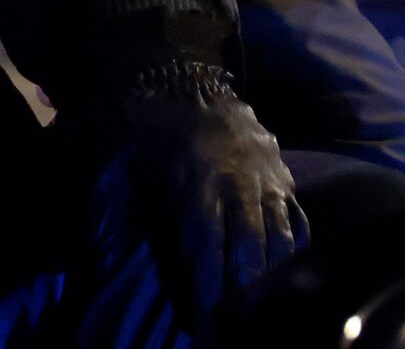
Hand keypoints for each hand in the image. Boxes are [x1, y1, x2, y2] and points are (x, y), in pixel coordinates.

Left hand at [109, 75, 307, 328]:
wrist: (189, 84)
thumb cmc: (154, 133)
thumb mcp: (127, 164)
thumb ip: (116, 208)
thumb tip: (106, 258)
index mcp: (198, 182)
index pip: (207, 247)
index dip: (208, 287)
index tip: (205, 318)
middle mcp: (238, 181)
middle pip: (250, 249)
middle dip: (245, 291)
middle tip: (237, 320)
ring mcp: (267, 176)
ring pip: (280, 237)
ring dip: (272, 276)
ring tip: (262, 305)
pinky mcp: (284, 173)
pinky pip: (298, 218)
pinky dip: (295, 248)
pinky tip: (286, 271)